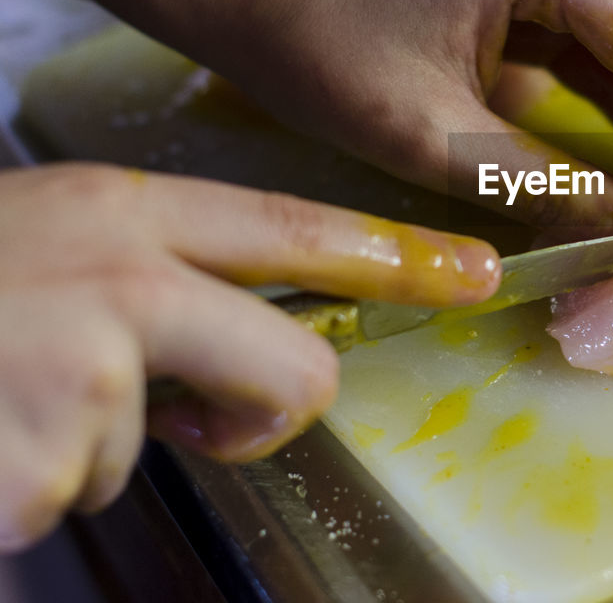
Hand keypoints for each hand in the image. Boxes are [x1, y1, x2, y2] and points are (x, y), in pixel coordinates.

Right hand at [0, 163, 497, 551]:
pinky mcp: (50, 453)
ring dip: (104, 448)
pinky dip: (42, 485)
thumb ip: (144, 277)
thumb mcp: (43, 251)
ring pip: (173, 444)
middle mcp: (117, 275)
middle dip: (260, 414)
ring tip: (13, 407)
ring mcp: (87, 366)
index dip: (393, 254)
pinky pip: (92, 491)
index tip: (473, 271)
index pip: (292, 229)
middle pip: (294, 368)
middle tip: (192, 416)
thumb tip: (223, 345)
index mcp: (116, 215)